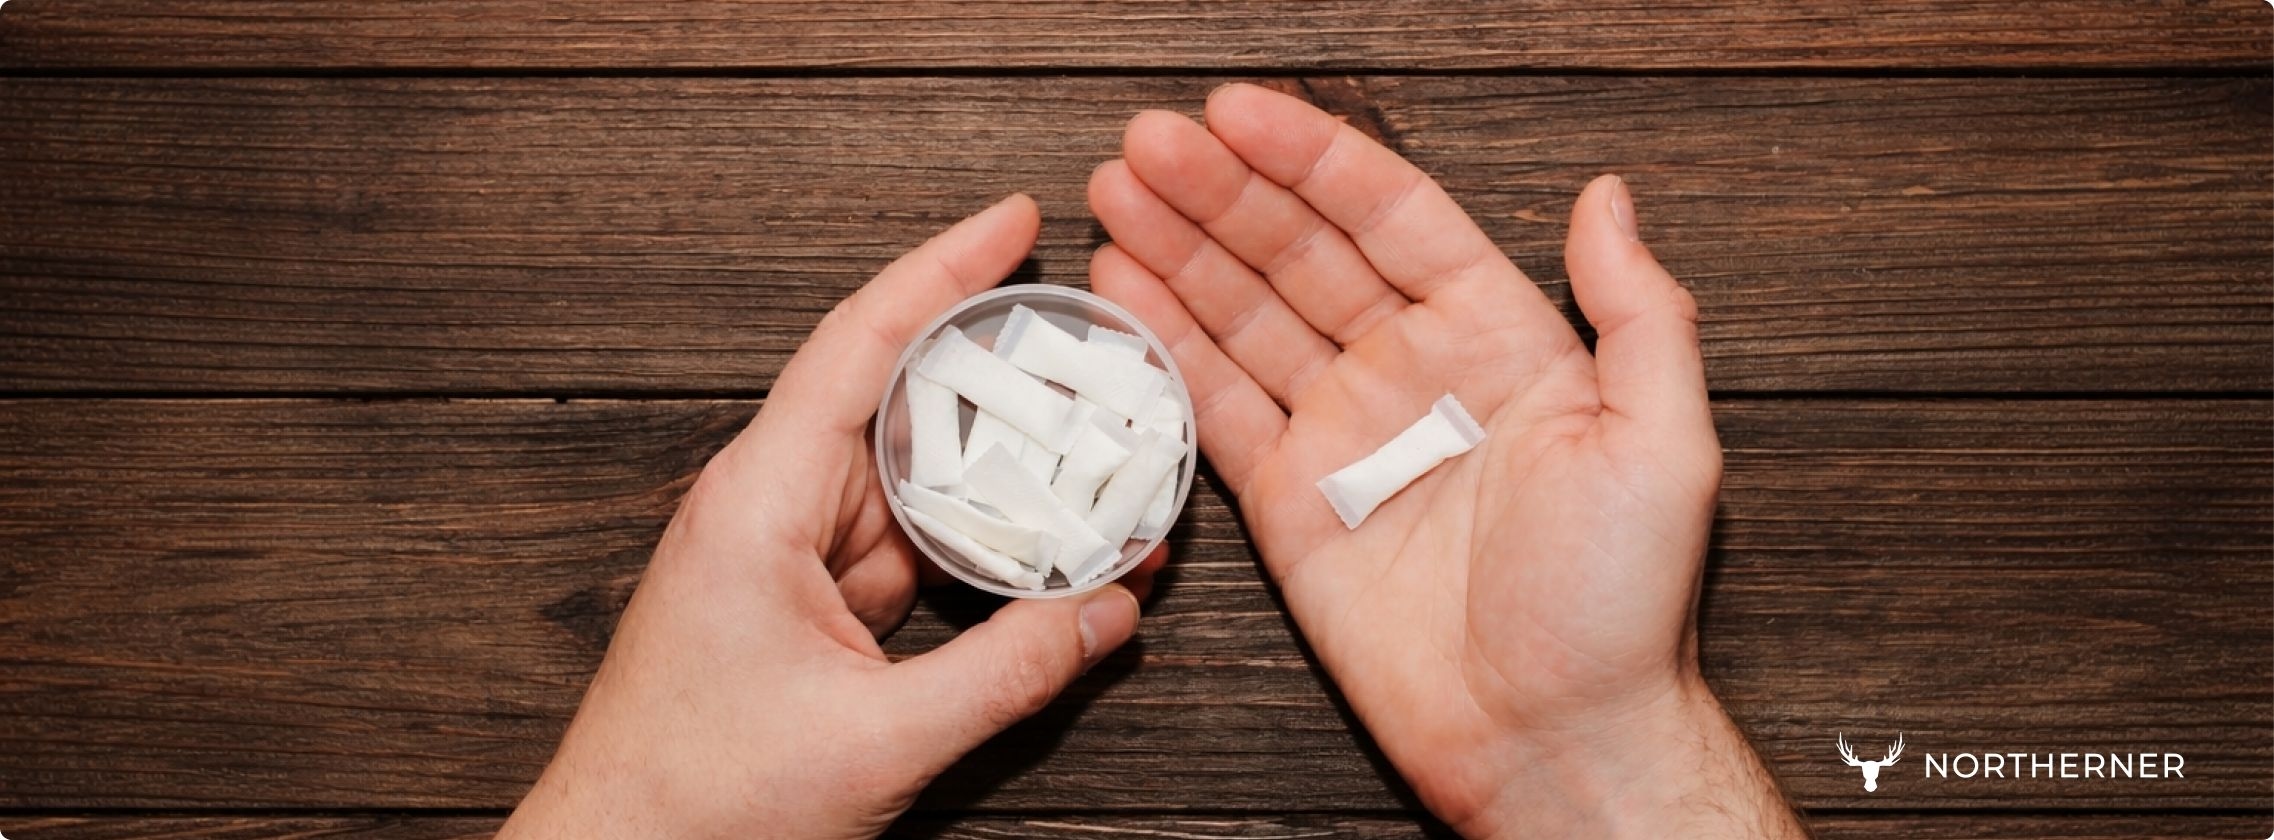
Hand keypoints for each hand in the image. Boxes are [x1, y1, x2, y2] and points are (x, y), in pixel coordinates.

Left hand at [500, 195, 1154, 839]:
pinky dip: (972, 541)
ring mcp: (787, 554)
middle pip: (901, 402)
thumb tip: (1107, 617)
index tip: (1014, 218)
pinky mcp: (805, 602)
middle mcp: (770, 506)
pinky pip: (907, 545)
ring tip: (1091, 454)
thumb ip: (1007, 673)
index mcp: (760, 501)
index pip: (859, 345)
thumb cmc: (696, 802)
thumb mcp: (878, 741)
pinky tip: (1037, 546)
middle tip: (1095, 350)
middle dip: (1001, 375)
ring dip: (996, 471)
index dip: (942, 269)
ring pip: (913, 479)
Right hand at [1089, 85, 1801, 837]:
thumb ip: (1639, 311)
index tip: (1240, 114)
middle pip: (1300, 253)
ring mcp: (1345, 434)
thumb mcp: (1665, 443)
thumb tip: (1609, 196)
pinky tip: (1124, 289)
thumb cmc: (1620, 605)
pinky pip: (1218, 407)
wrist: (1551, 736)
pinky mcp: (1290, 504)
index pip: (1391, 218)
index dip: (1312, 160)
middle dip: (1221, 192)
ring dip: (1181, 249)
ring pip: (1247, 316)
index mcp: (1500, 339)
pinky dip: (1167, 347)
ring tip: (1117, 189)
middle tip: (1148, 142)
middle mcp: (1414, 374)